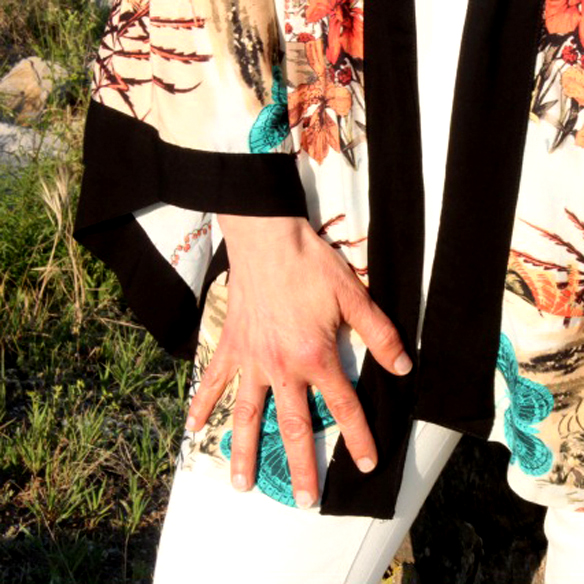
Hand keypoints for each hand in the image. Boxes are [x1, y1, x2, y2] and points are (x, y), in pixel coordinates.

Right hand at [186, 215, 411, 508]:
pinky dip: (201, 405)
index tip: (365, 465)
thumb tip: (403, 367)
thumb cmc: (310, 266)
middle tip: (305, 502)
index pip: (343, 407)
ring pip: (246, 415)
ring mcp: (251, 360)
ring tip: (244, 486)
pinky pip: (212, 382)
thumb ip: (379, 335)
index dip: (358, 438)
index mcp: (315, 357)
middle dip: (302, 466)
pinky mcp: (229, 346)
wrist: (268, 240)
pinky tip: (192, 429)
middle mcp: (281, 368)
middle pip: (292, 426)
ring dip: (246, 452)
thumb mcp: (354, 297)